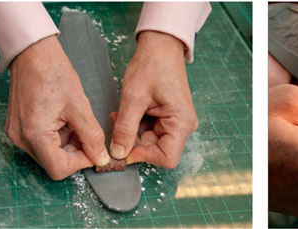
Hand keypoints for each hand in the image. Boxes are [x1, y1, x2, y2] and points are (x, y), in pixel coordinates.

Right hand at [8, 35, 109, 179]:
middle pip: (52, 162)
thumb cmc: (53, 72)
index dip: (80, 163)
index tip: (94, 150)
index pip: (59, 169)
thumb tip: (99, 157)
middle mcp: (21, 138)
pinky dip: (55, 136)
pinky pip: (40, 142)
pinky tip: (62, 119)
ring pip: (48, 153)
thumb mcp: (79, 105)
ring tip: (73, 120)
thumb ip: (91, 136)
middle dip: (74, 152)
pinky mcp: (17, 128)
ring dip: (66, 144)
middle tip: (87, 133)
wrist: (32, 53)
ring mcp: (17, 134)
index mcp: (35, 134)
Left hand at [111, 31, 198, 168]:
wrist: (160, 46)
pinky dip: (135, 126)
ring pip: (149, 142)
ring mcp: (176, 122)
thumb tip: (118, 153)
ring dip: (131, 133)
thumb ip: (125, 128)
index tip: (122, 148)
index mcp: (181, 122)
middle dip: (133, 143)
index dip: (142, 156)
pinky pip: (149, 131)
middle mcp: (183, 126)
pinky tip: (127, 113)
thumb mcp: (134, 97)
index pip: (166, 158)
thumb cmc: (152, 65)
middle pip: (156, 150)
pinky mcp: (167, 118)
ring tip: (119, 115)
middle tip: (115, 127)